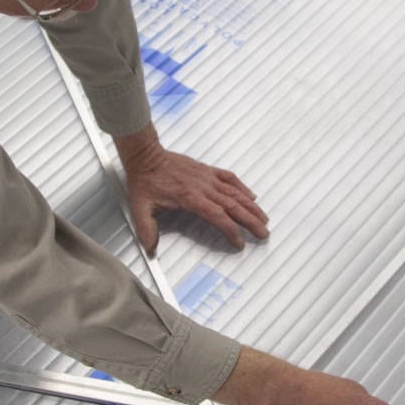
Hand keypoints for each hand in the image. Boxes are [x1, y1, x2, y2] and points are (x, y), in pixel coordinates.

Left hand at [115, 127, 268, 255]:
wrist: (146, 156)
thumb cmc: (145, 180)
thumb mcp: (140, 208)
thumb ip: (146, 230)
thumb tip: (151, 248)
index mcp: (191, 199)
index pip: (218, 217)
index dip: (231, 231)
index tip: (239, 243)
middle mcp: (204, 188)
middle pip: (234, 206)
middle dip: (251, 221)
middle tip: (264, 233)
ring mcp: (207, 178)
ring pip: (236, 193)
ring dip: (252, 207)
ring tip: (264, 218)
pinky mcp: (207, 170)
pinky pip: (230, 178)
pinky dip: (242, 187)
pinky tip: (251, 195)